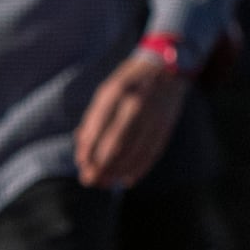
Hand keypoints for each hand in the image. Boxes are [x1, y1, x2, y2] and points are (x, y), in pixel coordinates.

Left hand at [72, 48, 190, 189]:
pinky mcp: (166, 126)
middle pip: (116, 143)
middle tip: (90, 180)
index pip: (99, 127)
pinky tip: (127, 179)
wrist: (168, 66)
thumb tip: (82, 147)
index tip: (81, 164)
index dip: (89, 150)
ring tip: (105, 183)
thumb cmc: (130, 81)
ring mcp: (153, 116)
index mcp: (116, 92)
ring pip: (134, 152)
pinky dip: (139, 169)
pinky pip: (152, 153)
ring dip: (118, 171)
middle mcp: (136, 104)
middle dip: (101, 166)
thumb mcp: (108, 91)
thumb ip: (94, 117)